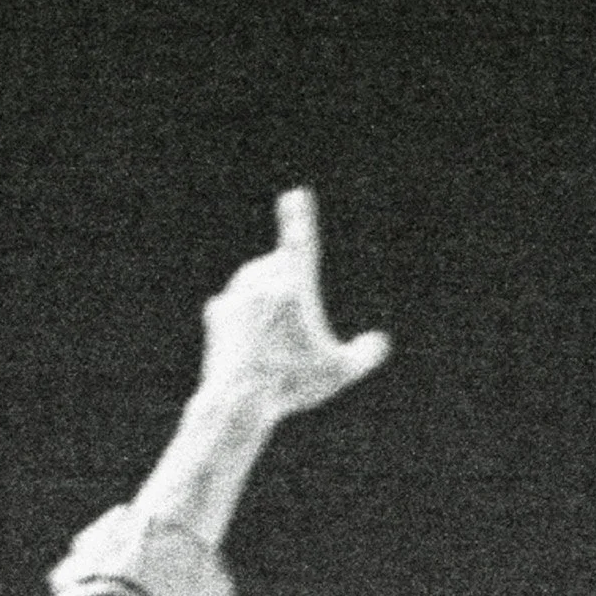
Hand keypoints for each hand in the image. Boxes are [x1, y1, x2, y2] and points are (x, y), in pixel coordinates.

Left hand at [198, 188, 389, 421]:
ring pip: (259, 290)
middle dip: (288, 294)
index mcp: (294, 282)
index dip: (299, 216)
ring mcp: (236, 293)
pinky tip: (246, 343)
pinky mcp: (216, 312)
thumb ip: (363, 356)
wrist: (236, 401)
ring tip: (269, 348)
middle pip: (283, 273)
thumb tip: (379, 344)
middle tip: (288, 337)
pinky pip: (235, 309)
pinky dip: (243, 322)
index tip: (294, 194)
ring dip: (266, 308)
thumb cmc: (289, 385)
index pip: (300, 239)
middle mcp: (262, 279)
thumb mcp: (337, 373)